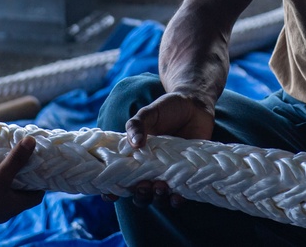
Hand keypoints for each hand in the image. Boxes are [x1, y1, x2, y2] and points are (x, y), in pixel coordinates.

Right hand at [113, 92, 214, 208]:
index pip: (120, 178)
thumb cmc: (168, 109)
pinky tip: (177, 196)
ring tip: (161, 187)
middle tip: (144, 186)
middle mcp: (150, 169)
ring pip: (158, 197)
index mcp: (135, 157)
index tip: (110, 194)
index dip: (112, 190)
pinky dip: (177, 200)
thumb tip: (134, 143)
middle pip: (140, 193)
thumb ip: (137, 125)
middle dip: (139, 195)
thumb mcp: (149, 113)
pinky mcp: (187, 175)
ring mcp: (168, 174)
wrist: (196, 105)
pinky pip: (180, 195)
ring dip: (157, 198)